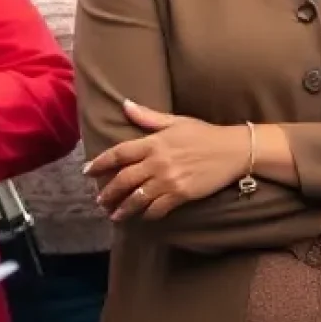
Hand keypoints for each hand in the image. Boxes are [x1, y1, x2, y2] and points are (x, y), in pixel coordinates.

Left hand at [84, 101, 247, 220]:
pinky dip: (148, 214)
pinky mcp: (181, 194)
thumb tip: (125, 104)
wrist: (233, 150)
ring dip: (123, 208)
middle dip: (108, 192)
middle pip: (123, 180)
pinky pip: (158, 208)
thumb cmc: (204, 134)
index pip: (119, 154)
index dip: (99, 163)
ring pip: (137, 198)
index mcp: (153, 142)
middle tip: (99, 201)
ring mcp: (169, 180)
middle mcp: (157, 162)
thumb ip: (148, 117)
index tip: (87, 172)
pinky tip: (143, 216)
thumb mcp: (176, 121)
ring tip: (115, 215)